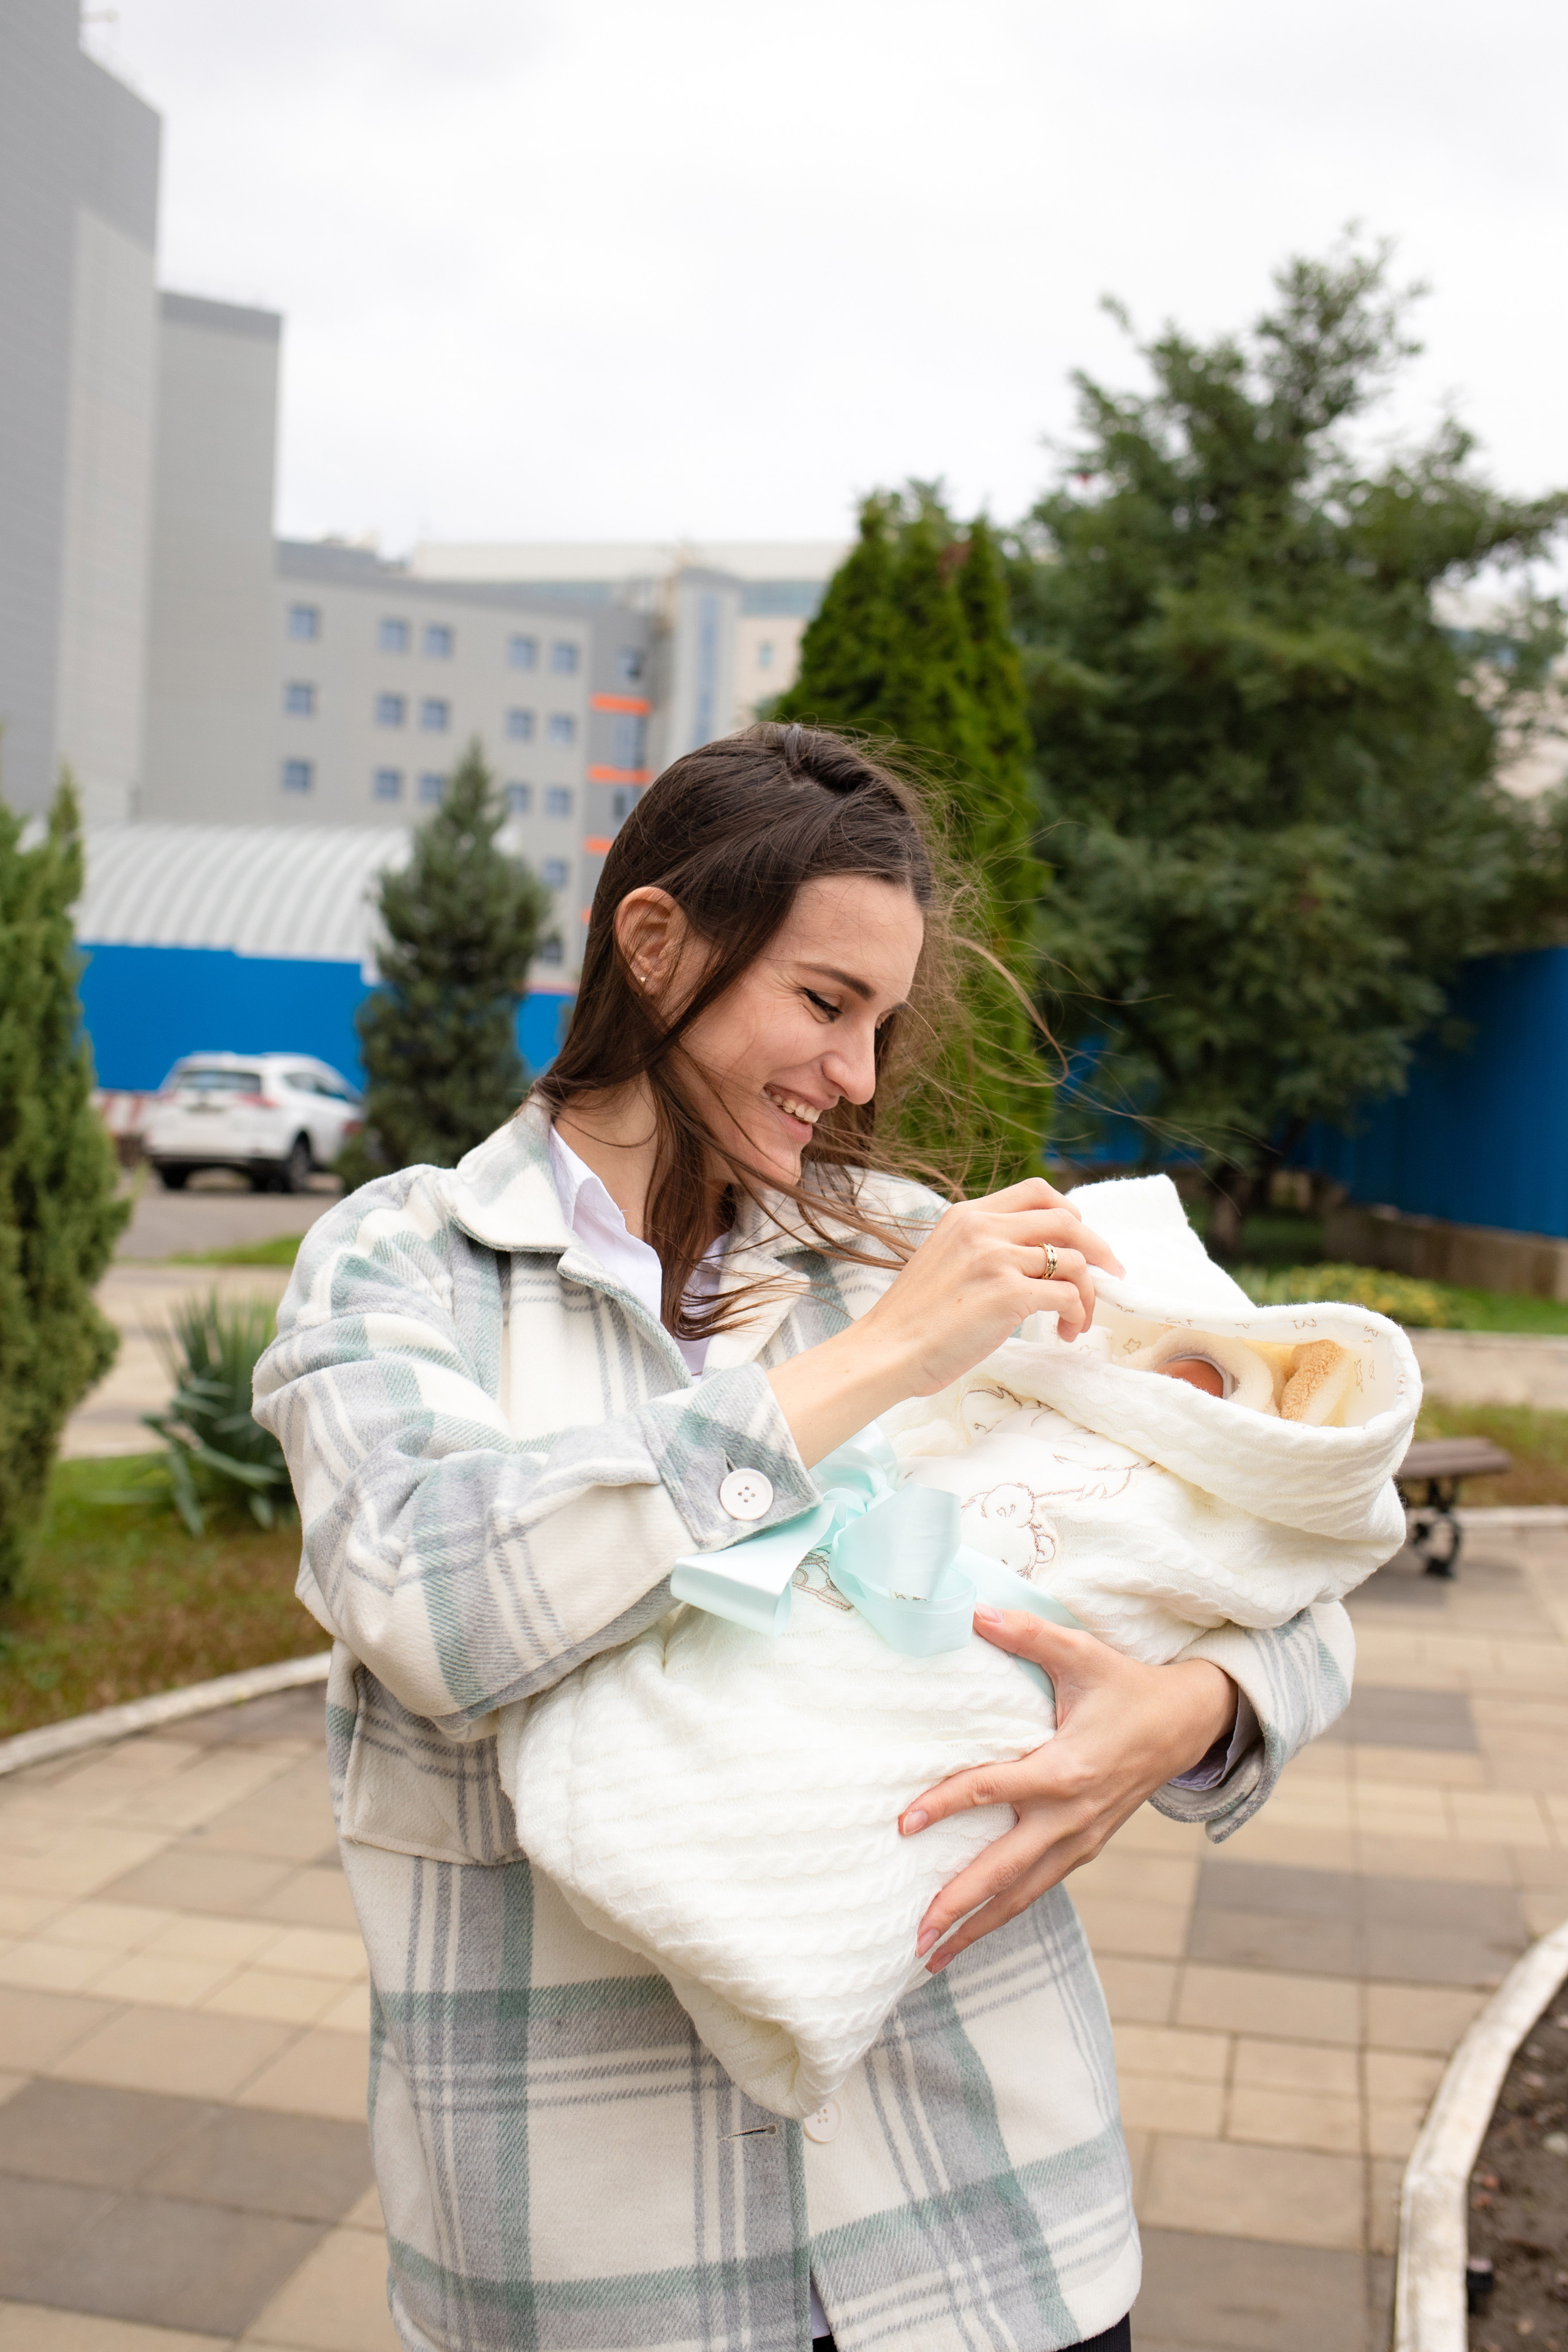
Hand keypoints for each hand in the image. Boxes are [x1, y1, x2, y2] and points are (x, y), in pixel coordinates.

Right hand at [767, 1178, 1124, 1463]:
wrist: (887, 1350)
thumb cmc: (914, 1319)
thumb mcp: (945, 1260)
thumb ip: (982, 1247)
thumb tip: (1034, 1257)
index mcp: (967, 1215)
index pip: (1036, 1192)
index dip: (1070, 1213)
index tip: (1082, 1242)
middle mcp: (983, 1228)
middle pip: (1067, 1220)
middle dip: (1098, 1250)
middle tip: (1110, 1277)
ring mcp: (996, 1259)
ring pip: (1074, 1261)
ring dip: (1089, 1294)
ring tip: (1079, 1321)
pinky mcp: (1008, 1295)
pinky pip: (1068, 1295)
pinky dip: (1078, 1314)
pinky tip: (1066, 1332)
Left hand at [899, 1610, 1238, 1971]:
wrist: (1185, 1725)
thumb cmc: (1126, 1687)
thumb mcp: (1082, 1653)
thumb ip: (1027, 1634)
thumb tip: (972, 1611)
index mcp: (1067, 1769)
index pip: (994, 1791)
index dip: (946, 1805)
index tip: (903, 1824)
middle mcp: (1073, 1816)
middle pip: (1006, 1870)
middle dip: (959, 1904)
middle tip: (915, 1935)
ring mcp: (1081, 1840)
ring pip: (1023, 1895)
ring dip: (977, 1927)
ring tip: (930, 1957)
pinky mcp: (1086, 1848)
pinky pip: (1038, 1889)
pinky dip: (1004, 1914)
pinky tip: (972, 1933)